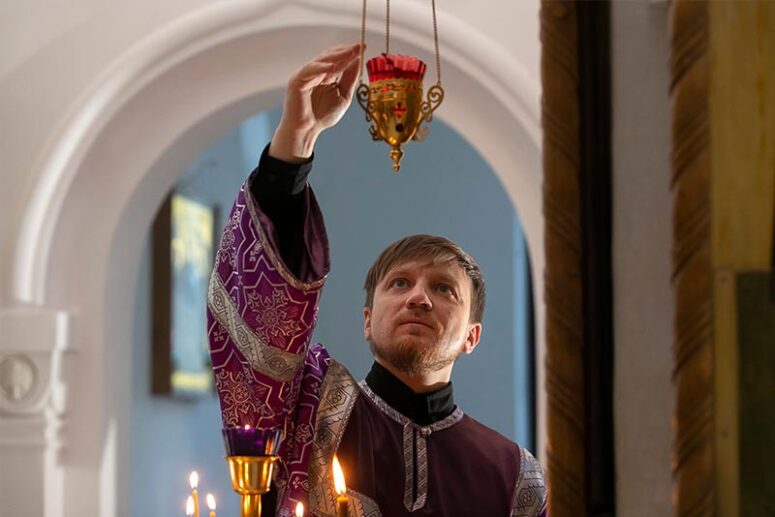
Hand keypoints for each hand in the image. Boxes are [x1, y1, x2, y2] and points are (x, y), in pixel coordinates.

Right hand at [269, 44, 362, 162]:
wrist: (306, 132)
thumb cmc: (322, 116)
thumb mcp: (343, 96)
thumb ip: (349, 79)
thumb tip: (357, 61)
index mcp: (325, 75)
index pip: (338, 60)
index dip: (350, 54)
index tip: (363, 47)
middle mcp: (315, 72)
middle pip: (330, 56)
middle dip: (345, 51)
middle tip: (359, 47)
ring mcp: (305, 75)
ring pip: (321, 60)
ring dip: (337, 56)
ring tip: (350, 52)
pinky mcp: (297, 81)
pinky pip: (310, 70)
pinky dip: (322, 67)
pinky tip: (334, 66)